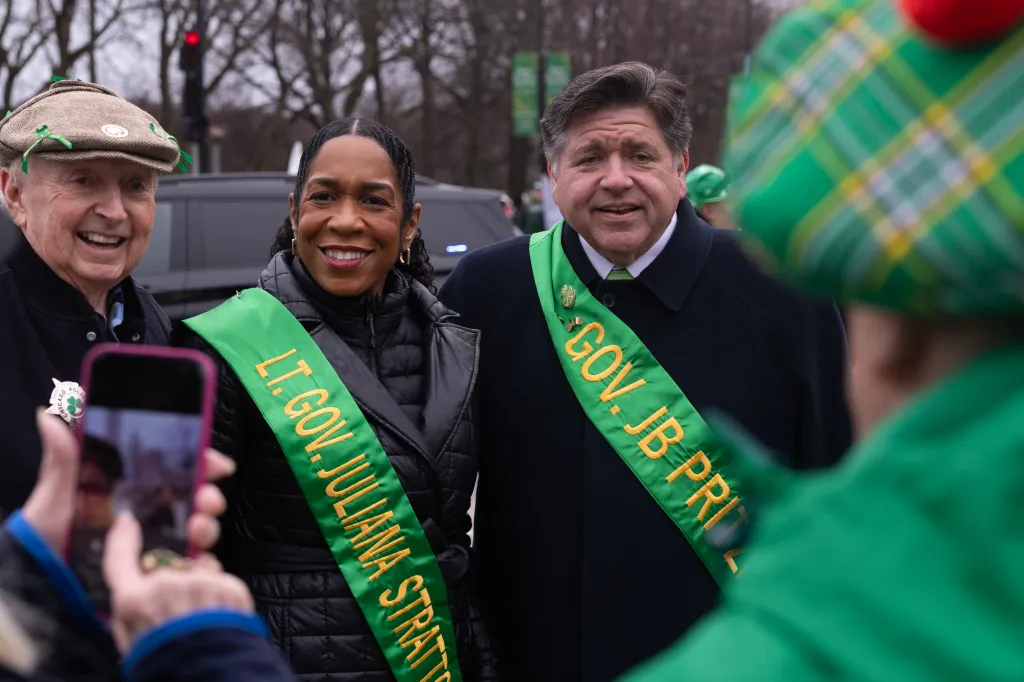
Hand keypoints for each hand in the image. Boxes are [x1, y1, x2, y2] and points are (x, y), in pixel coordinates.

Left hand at [21, 410, 234, 553]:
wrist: (38, 591)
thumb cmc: (43, 541)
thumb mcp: (53, 497)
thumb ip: (61, 459)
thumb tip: (47, 415)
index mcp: (130, 489)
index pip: (177, 469)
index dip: (202, 462)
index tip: (216, 463)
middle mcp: (148, 515)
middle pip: (195, 499)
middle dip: (210, 496)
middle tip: (208, 500)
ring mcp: (155, 545)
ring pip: (198, 531)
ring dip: (207, 527)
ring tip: (198, 530)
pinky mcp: (155, 574)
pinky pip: (188, 567)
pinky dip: (201, 565)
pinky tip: (199, 563)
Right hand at [102, 513, 253, 652]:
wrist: (208, 676)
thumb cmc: (164, 663)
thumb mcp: (130, 642)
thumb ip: (131, 611)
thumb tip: (136, 593)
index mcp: (134, 600)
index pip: (120, 560)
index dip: (122, 539)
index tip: (127, 522)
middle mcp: (166, 583)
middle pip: (170, 570)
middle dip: (178, 584)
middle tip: (183, 613)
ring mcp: (200, 581)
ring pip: (200, 576)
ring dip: (202, 593)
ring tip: (203, 623)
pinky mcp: (229, 585)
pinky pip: (223, 584)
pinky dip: (222, 600)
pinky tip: (220, 620)